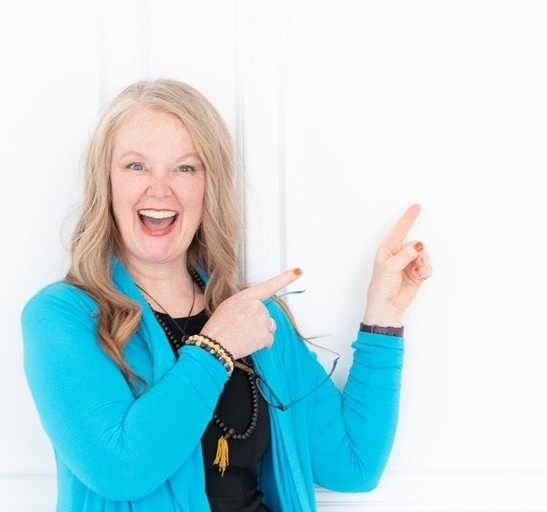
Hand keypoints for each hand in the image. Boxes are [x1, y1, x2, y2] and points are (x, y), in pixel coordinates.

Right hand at [201, 269, 301, 358]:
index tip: (298, 271)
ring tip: (243, 336)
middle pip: (266, 315)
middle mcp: (257, 306)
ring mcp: (262, 320)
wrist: (214, 344)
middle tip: (241, 328)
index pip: (270, 285)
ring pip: (269, 327)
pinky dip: (261, 344)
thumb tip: (251, 311)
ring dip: (260, 333)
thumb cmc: (218, 327)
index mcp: (247, 296)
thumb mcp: (228, 306)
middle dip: (258, 322)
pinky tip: (248, 344)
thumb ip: (244, 304)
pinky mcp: (265, 334)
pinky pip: (269, 340)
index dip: (286, 277)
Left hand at [362, 203, 431, 326]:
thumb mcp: (390, 267)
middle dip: (417, 253)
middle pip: (416, 244)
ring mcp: (409, 264)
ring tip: (414, 272)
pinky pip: (428, 267)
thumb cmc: (381, 286)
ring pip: (424, 255)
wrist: (387, 306)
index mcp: (388, 249)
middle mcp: (399, 254)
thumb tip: (419, 245)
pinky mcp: (417, 274)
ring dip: (422, 263)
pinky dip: (425, 271)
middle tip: (412, 264)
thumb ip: (405, 254)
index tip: (417, 206)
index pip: (399, 230)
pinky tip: (419, 276)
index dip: (408, 218)